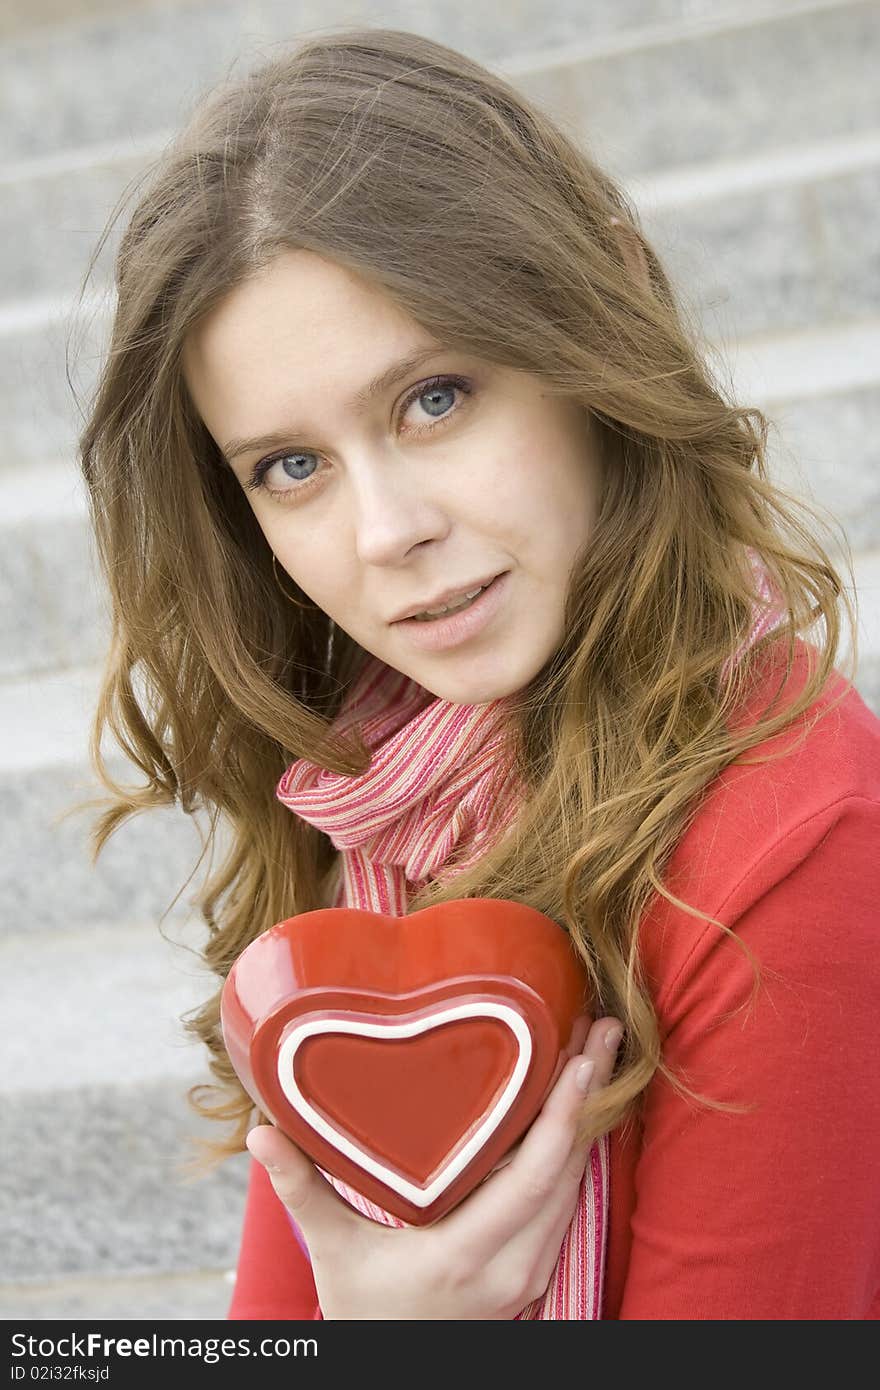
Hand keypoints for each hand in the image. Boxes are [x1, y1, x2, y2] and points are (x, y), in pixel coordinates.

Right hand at [246, 1015, 623, 1319]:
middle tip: (603, 1028)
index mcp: (464, 1255)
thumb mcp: (332, 1255)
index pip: (534, 1176)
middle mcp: (512, 1266)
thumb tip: (261, 1133)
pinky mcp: (534, 1273)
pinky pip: (567, 1203)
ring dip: (589, 1119)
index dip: (564, 1114)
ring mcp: (530, 1274)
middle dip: (590, 1096)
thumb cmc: (365, 1317)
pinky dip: (576, 1152)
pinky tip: (576, 1111)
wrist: (396, 1377)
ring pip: (577, 1187)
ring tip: (596, 1052)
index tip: (582, 1057)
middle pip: (570, 1171)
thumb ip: (302, 1190)